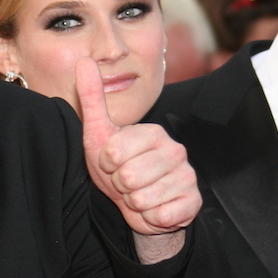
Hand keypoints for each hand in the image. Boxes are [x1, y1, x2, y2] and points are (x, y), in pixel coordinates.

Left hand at [76, 57, 198, 259]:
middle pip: (129, 176)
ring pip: (143, 198)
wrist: (137, 205)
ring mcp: (187, 177)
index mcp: (154, 132)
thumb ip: (92, 97)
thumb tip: (84, 60)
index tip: (112, 163)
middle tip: (125, 182)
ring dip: (133, 203)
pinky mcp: (193, 203)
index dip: (106, 164)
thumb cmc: (116, 167)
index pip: (114, 152)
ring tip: (138, 194)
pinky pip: (162, 216)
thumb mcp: (99, 133)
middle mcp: (176, 151)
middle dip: (120, 185)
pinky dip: (150, 218)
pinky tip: (153, 208)